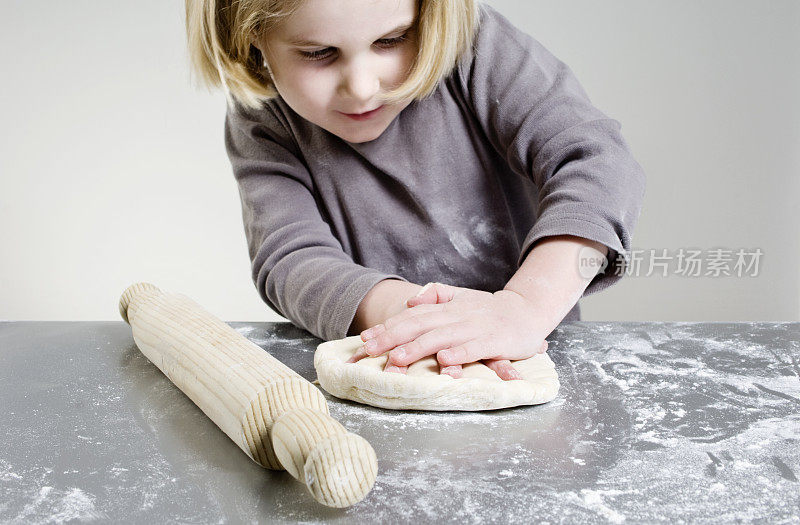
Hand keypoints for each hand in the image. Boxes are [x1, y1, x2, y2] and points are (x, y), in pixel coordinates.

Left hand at [349, 282, 548, 380]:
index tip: (364, 339)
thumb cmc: (490, 310)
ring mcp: (476, 328)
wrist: (529, 310)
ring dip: (418, 347)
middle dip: (392, 338)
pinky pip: (475, 348)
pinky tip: (444, 360)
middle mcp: (457, 315)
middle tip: (369, 351)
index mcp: (447, 308)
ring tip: (397, 358)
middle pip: (420, 325)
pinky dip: (459, 354)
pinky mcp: (495, 341)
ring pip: (442, 337)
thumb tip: (411, 302)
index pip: (411, 316)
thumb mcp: (461, 298)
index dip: (387, 327)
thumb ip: (436, 296)